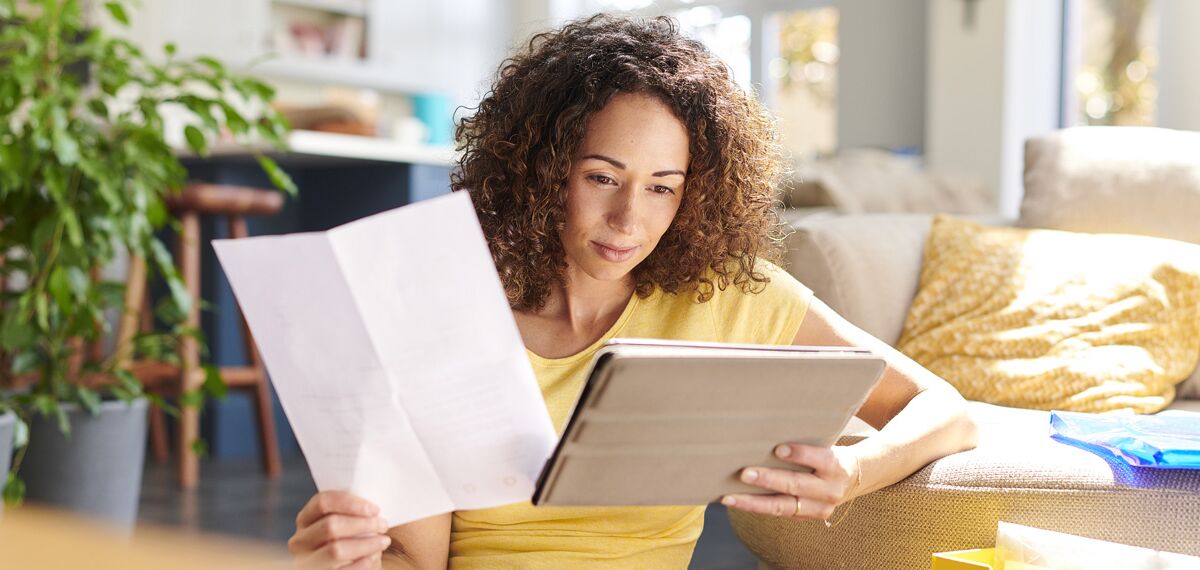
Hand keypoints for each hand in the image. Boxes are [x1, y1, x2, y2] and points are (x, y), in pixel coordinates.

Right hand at [289, 491, 392, 568]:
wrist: (341, 568)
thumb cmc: (346, 542)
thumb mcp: (341, 526)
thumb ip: (350, 515)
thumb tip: (373, 511)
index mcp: (305, 520)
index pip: (322, 502)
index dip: (350, 503)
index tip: (374, 509)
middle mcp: (300, 541)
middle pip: (330, 525)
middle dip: (362, 524)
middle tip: (383, 524)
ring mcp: (307, 562)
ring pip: (336, 550)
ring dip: (366, 544)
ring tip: (384, 541)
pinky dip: (362, 563)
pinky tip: (373, 557)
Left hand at [721, 444, 857, 520]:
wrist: (854, 478)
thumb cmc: (829, 452)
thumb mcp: (826, 443)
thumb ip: (806, 439)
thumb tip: (769, 426)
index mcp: (836, 466)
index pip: (820, 459)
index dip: (799, 454)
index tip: (777, 449)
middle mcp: (830, 490)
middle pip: (796, 485)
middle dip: (768, 480)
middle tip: (744, 473)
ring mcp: (819, 508)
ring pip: (783, 507)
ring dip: (753, 502)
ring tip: (729, 497)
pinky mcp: (807, 518)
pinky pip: (779, 513)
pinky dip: (755, 508)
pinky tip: (735, 502)